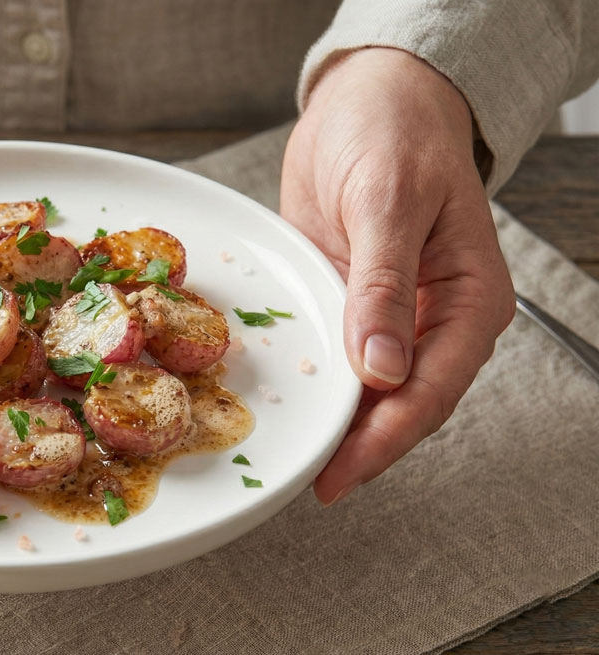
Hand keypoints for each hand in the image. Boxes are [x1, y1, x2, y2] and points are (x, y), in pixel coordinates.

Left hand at [280, 47, 514, 503]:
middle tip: (304, 484)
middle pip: (398, 406)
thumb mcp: (389, 202)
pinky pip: (333, 358)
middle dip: (356, 447)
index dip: (383, 440)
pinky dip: (313, 384)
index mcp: (467, 302)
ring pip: (365, 393)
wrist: (368, 98)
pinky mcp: (345, 306)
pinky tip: (284, 408)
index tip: (338, 474)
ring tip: (288, 463)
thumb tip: (382, 369)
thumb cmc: (395, 134)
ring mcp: (387, 318)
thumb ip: (382, 285)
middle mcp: (431, 321)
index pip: (428, 391)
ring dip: (332, 425)